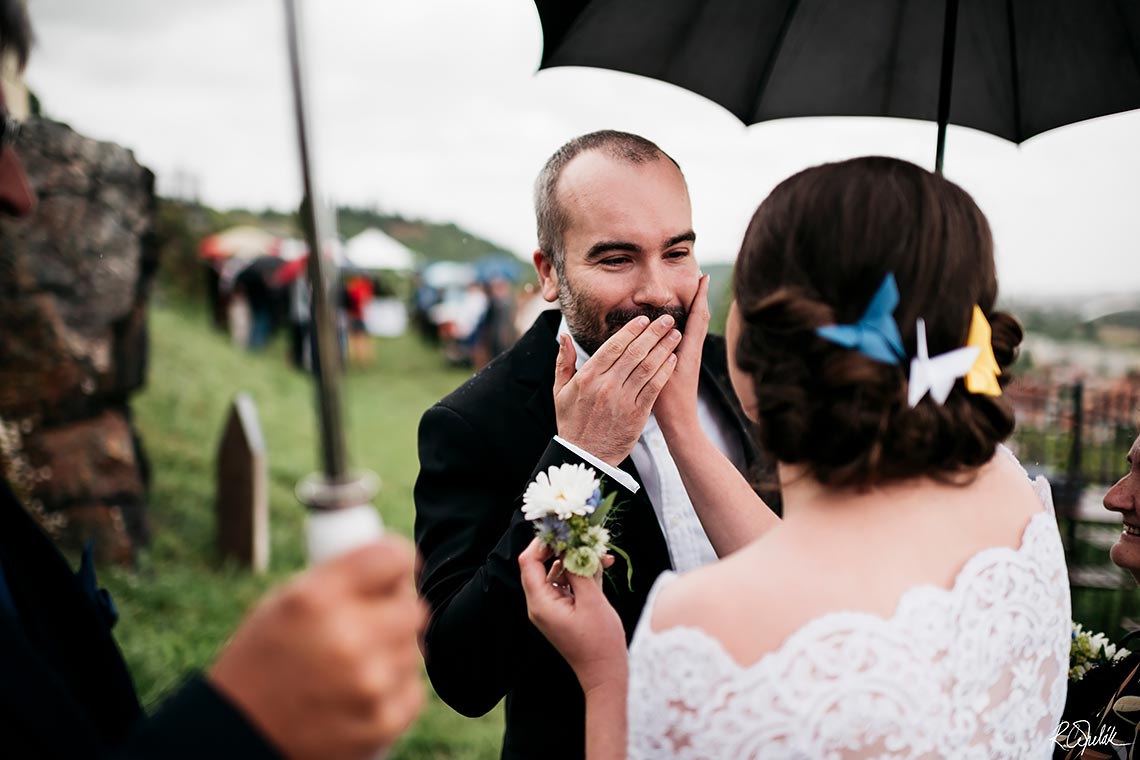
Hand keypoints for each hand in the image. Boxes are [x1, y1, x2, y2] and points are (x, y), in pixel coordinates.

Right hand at [209, 537, 425, 759]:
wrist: (238, 736)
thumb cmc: (261, 661)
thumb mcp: (283, 602)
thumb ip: (341, 579)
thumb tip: (399, 565)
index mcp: (317, 598)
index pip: (393, 556)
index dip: (397, 563)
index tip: (394, 573)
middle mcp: (347, 637)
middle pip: (413, 607)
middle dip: (395, 611)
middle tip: (371, 623)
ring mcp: (368, 683)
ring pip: (413, 650)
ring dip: (391, 652)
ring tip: (351, 665)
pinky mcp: (382, 722)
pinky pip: (412, 689)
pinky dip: (393, 689)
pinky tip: (359, 692)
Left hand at [519, 539, 626, 693]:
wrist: (606, 673)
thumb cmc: (599, 642)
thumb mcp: (591, 601)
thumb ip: (579, 569)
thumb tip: (572, 544)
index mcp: (540, 602)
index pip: (529, 562)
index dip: (543, 542)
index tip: (563, 529)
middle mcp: (540, 604)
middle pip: (543, 564)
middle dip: (565, 549)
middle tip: (585, 537)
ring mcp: (551, 608)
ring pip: (558, 572)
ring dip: (578, 560)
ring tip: (601, 553)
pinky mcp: (563, 610)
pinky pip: (567, 584)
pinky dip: (582, 574)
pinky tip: (601, 567)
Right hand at [554, 315, 680, 464]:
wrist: (584, 456)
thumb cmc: (572, 422)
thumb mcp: (560, 391)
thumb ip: (563, 362)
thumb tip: (564, 337)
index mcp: (587, 377)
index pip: (613, 347)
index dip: (630, 330)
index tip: (643, 319)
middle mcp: (606, 386)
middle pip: (634, 353)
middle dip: (653, 333)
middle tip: (667, 319)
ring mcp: (622, 400)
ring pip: (647, 367)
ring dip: (664, 348)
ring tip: (675, 335)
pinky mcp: (637, 414)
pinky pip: (654, 388)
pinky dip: (665, 371)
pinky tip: (673, 359)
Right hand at [654, 274, 709, 440]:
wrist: (680, 424)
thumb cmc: (668, 404)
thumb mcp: (659, 375)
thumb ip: (656, 353)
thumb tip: (660, 330)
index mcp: (688, 351)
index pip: (698, 316)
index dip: (701, 296)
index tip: (704, 277)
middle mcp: (693, 352)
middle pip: (701, 318)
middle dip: (700, 298)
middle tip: (700, 278)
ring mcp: (691, 358)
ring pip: (697, 328)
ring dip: (697, 309)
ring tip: (693, 293)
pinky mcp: (686, 365)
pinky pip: (691, 338)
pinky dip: (690, 324)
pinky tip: (680, 322)